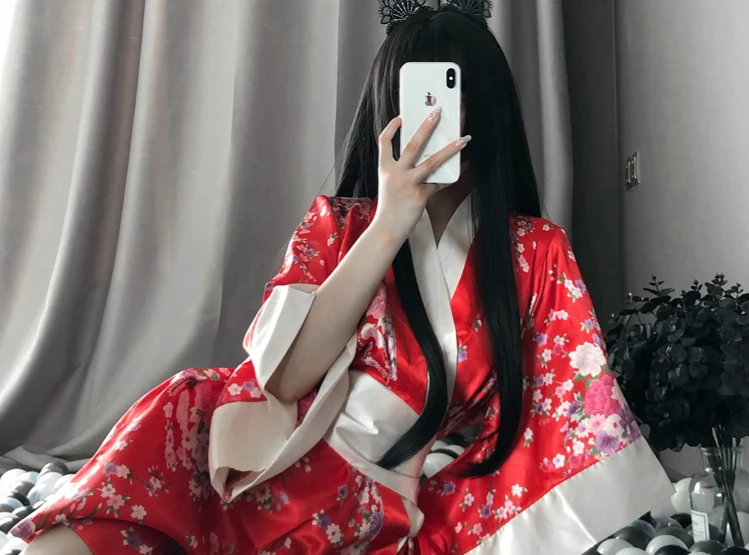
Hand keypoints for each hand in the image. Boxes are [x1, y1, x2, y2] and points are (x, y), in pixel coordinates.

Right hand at [372, 108, 470, 238]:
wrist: (388, 228)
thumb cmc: (390, 205)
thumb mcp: (389, 183)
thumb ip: (401, 169)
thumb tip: (423, 156)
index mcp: (384, 168)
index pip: (384, 141)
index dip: (392, 128)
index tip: (400, 118)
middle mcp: (395, 173)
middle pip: (413, 144)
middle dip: (427, 126)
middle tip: (437, 112)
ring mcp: (409, 183)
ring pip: (433, 162)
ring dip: (450, 149)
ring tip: (463, 139)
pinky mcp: (421, 195)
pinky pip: (439, 183)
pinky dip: (449, 178)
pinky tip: (459, 170)